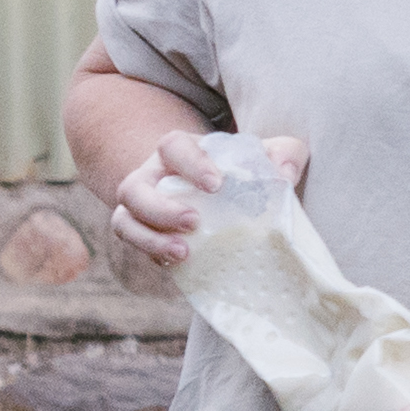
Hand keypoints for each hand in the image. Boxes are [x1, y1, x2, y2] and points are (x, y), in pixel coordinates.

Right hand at [97, 122, 293, 274]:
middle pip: (135, 187)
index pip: (173, 146)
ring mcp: (141, 205)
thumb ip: (284, 154)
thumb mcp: (266, 155)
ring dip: (149, 238)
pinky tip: (176, 264)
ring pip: (124, 219)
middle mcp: (152, 175)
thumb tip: (284, 175)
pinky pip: (133, 243)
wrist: (214, 191)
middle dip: (161, 208)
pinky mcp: (142, 232)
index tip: (216, 185)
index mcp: (179, 150)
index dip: (190, 164)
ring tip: (182, 253)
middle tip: (194, 223)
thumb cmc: (240, 170)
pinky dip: (150, 253)